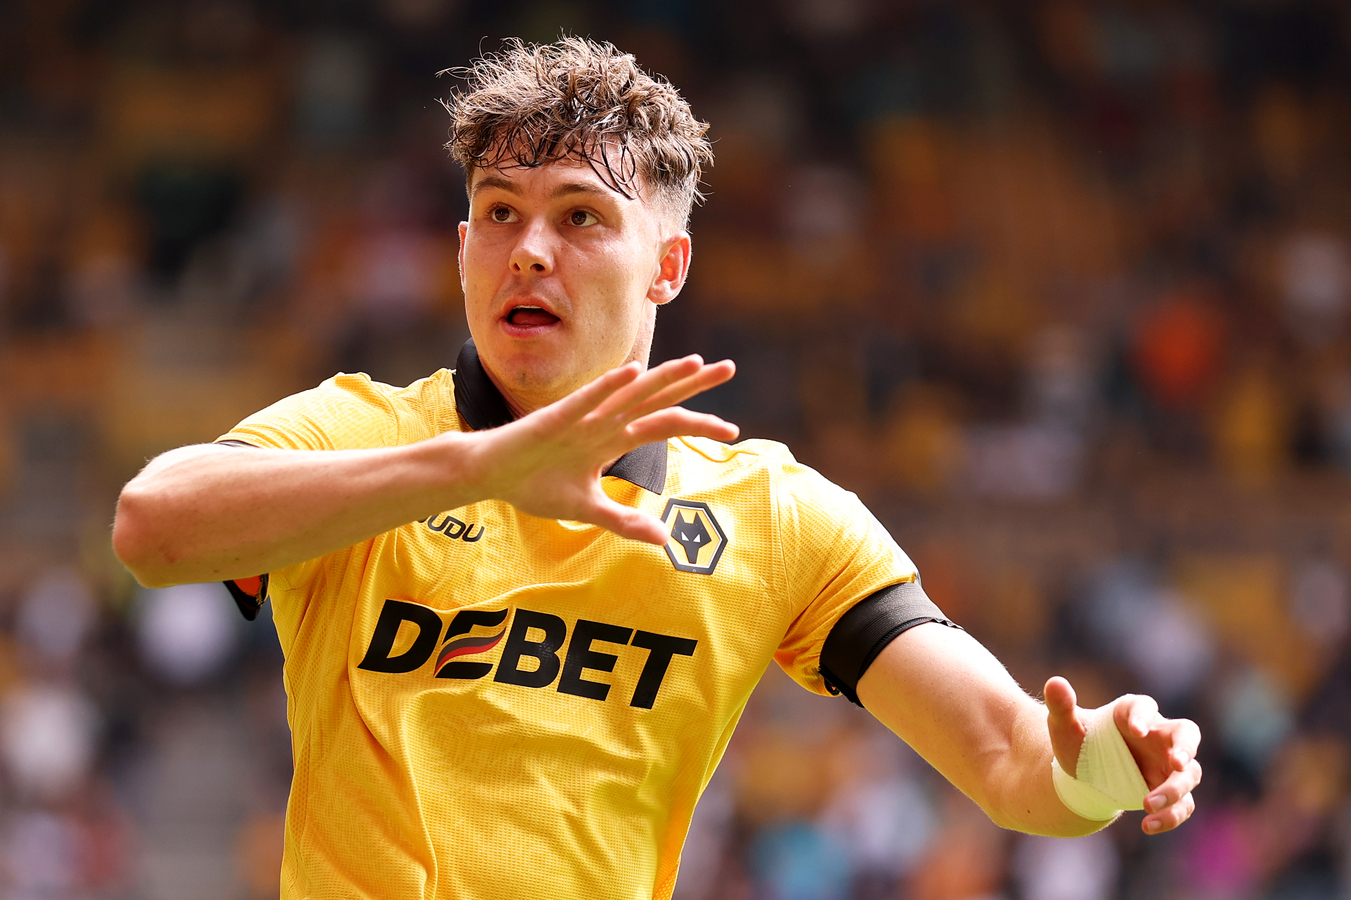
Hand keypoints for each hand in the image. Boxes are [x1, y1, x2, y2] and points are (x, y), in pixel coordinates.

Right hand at [470, 355, 737, 542]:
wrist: (489, 476)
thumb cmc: (535, 485)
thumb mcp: (589, 510)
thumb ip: (626, 522)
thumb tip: (666, 541)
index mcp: (614, 438)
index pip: (665, 424)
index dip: (698, 423)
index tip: (733, 431)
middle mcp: (605, 421)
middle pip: (657, 398)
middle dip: (693, 384)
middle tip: (729, 368)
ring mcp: (582, 417)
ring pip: (629, 393)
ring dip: (661, 377)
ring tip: (694, 363)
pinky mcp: (556, 418)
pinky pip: (587, 400)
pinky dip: (609, 387)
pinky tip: (632, 372)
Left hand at [1045, 676, 1201, 833]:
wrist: (1085, 774)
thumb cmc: (1079, 742)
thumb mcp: (1065, 726)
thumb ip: (1061, 706)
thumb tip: (1055, 682)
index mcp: (1131, 713)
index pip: (1145, 706)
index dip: (1144, 716)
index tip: (1136, 730)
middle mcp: (1157, 735)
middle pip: (1187, 733)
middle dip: (1185, 747)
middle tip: (1177, 763)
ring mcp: (1168, 763)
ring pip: (1189, 773)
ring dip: (1174, 790)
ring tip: (1146, 804)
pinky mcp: (1169, 789)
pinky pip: (1183, 803)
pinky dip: (1171, 816)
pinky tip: (1148, 825)